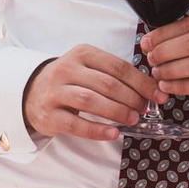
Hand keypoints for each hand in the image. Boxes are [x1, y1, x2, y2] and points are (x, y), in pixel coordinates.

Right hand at [24, 44, 162, 141]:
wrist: (31, 92)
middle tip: (144, 109)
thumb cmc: (70, 81)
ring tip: (133, 119)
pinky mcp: (49, 115)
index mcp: (82, 53)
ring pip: (91, 101)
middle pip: (107, 84)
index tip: (157, 95)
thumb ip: (115, 76)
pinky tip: (113, 134)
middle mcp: (66, 69)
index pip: (118, 67)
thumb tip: (151, 91)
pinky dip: (97, 130)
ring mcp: (55, 92)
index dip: (141, 82)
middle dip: (132, 98)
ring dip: (117, 112)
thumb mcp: (89, 68)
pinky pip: (76, 124)